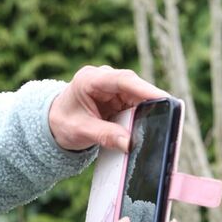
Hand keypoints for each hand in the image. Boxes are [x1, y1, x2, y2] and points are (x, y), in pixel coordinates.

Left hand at [49, 65, 165, 151]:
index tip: (163, 98)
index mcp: (90, 79)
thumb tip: (129, 143)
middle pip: (136, 88)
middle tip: (166, 119)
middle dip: (151, 103)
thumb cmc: (63, 122)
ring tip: (154, 126)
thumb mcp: (80, 131)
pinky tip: (146, 125)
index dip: (145, 88)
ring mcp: (115, 87)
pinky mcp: (122, 97)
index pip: (122, 80)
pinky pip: (138, 104)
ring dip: (147, 111)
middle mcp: (106, 78)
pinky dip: (143, 115)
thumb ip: (104, 135)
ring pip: (140, 96)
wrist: (55, 121)